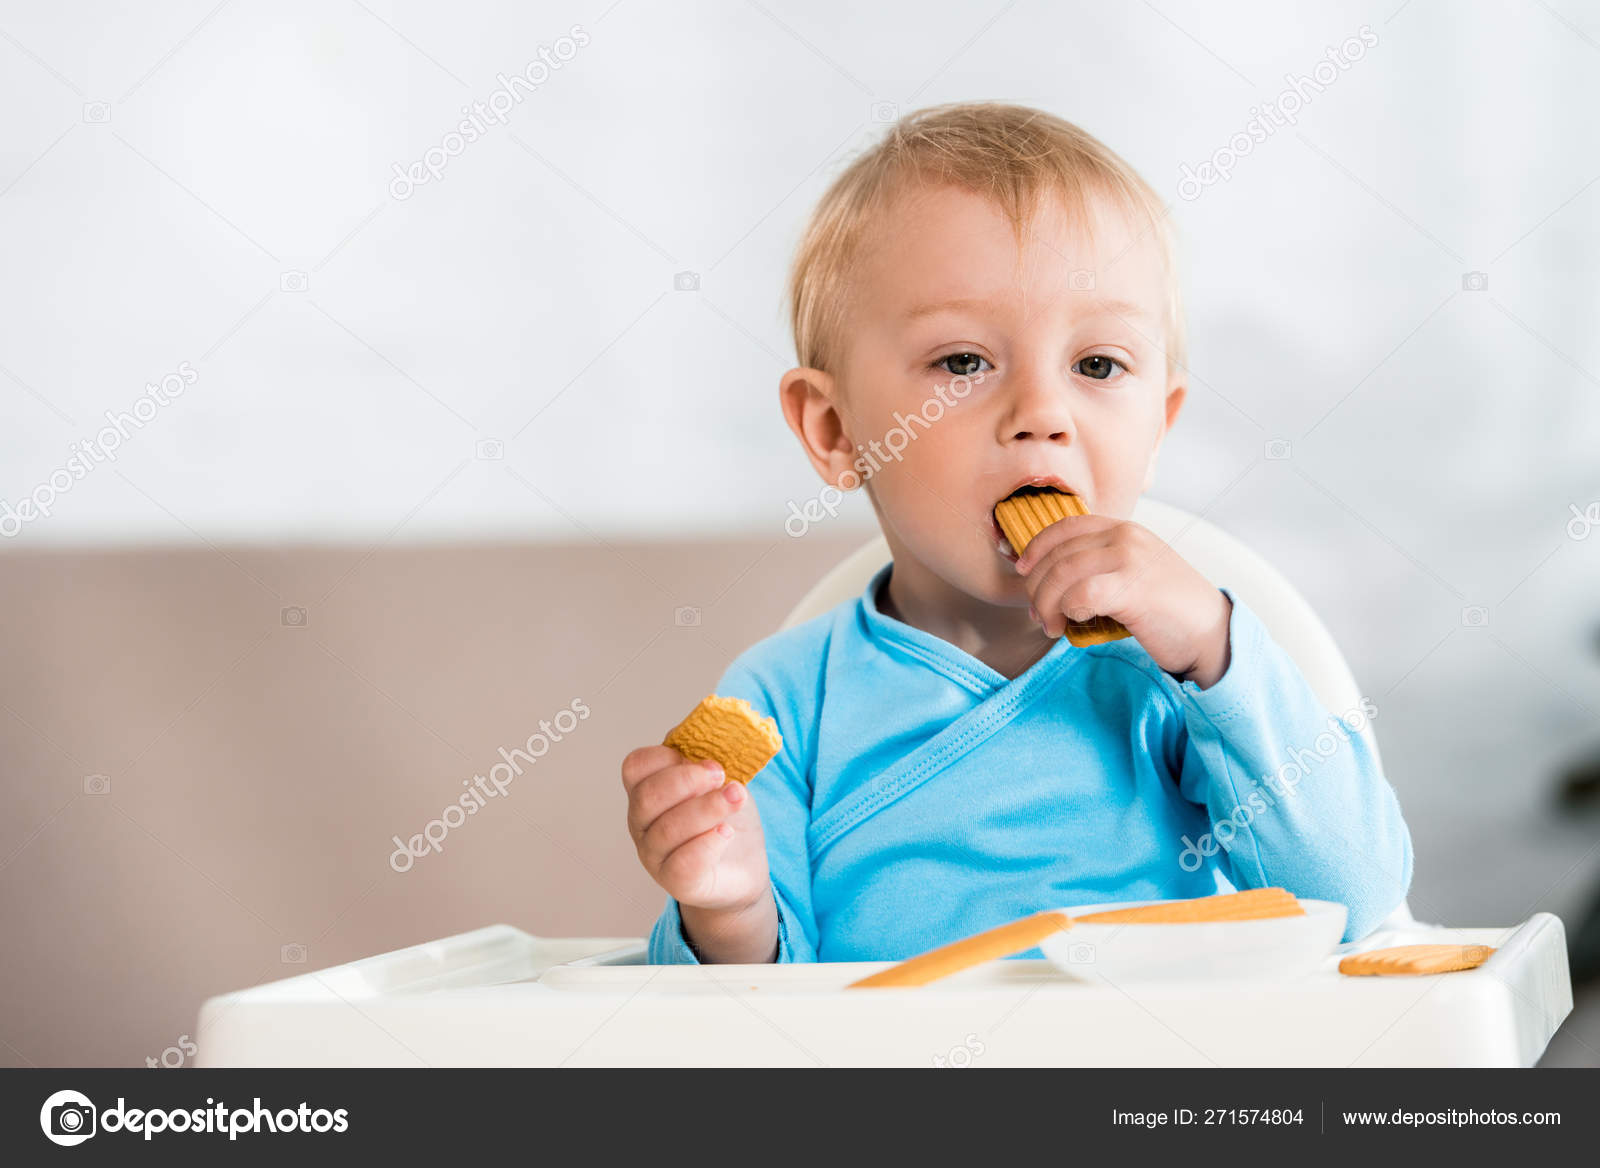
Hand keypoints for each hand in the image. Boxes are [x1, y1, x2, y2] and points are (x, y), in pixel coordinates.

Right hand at [621, 745, 771, 915]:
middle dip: (686, 781)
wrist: (741, 867)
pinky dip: (707, 843)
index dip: (666, 757)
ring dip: (707, 808)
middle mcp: (642, 823)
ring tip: (737, 797)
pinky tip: (727, 832)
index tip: (705, 759)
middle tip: (720, 774)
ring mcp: (655, 856)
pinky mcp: (676, 883)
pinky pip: (683, 864)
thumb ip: (709, 756)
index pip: (636, 767)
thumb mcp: (720, 780)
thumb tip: (715, 726)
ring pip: (668, 830)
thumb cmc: (724, 817)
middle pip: (646, 797)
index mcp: (648, 790)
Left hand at [1014, 514, 1232, 687]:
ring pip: (1062, 573)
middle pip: (1057, 554)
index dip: (1036, 547)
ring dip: (1046, 604)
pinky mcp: (1133, 588)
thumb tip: (1048, 580)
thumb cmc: (1168, 610)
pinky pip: (1080, 594)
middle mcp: (1126, 536)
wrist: (1211, 633)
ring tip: (1050, 626)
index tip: (1021, 570)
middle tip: (1037, 613)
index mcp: (1124, 529)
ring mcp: (1130, 559)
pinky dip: (1067, 611)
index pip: (1065, 526)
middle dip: (1036, 586)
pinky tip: (1071, 624)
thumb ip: (1099, 566)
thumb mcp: (1132, 572)